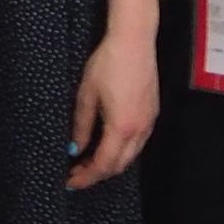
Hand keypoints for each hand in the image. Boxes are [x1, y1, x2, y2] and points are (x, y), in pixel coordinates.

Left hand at [68, 29, 157, 186]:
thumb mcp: (86, 94)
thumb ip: (81, 125)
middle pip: (119, 166)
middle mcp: (139, 129)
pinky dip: (122, 150)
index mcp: (121, 127)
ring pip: (130, 156)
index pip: (103, 165)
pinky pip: (138, 142)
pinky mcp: (152, 113)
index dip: (86, 177)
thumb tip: (74, 147)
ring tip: (88, 160)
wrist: (134, 41)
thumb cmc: (109, 62)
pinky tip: (107, 143)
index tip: (70, 182)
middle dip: (97, 174)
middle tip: (76, 173)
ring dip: (110, 163)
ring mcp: (149, 122)